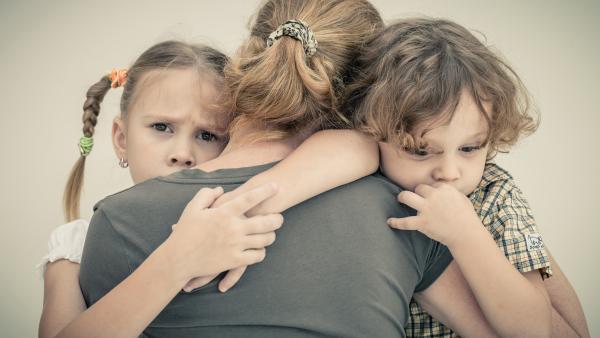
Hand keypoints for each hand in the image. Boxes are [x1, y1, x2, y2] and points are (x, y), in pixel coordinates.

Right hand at [165, 184, 283, 287]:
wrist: (178, 259)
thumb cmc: (184, 232)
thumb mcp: (192, 209)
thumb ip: (206, 195)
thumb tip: (221, 189)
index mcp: (223, 213)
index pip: (249, 199)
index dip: (265, 191)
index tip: (276, 186)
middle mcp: (232, 228)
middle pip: (265, 221)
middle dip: (277, 218)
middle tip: (280, 217)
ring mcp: (235, 245)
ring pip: (265, 239)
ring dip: (270, 236)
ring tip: (271, 233)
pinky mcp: (234, 261)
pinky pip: (257, 256)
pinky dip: (261, 252)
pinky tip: (259, 249)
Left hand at [387, 183, 480, 246]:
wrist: (466, 233)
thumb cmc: (466, 216)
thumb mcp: (461, 198)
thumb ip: (449, 192)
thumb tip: (441, 188)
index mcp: (444, 189)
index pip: (431, 185)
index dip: (430, 191)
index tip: (431, 197)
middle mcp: (433, 196)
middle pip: (418, 188)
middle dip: (418, 193)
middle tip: (417, 198)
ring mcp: (426, 209)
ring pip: (406, 197)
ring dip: (401, 197)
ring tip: (400, 199)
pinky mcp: (422, 223)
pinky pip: (405, 222)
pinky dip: (396, 222)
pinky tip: (389, 222)